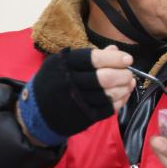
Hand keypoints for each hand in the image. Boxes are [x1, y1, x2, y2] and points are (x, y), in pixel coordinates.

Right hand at [19, 45, 133, 143]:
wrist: (37, 111)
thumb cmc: (55, 81)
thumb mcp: (64, 63)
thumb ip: (90, 56)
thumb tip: (115, 50)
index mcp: (64, 64)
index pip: (94, 59)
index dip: (115, 58)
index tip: (128, 59)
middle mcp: (70, 83)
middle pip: (105, 77)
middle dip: (123, 74)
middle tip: (129, 73)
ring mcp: (77, 102)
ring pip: (109, 94)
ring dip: (125, 88)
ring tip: (129, 83)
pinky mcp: (84, 117)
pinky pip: (109, 109)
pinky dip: (121, 100)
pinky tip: (124, 94)